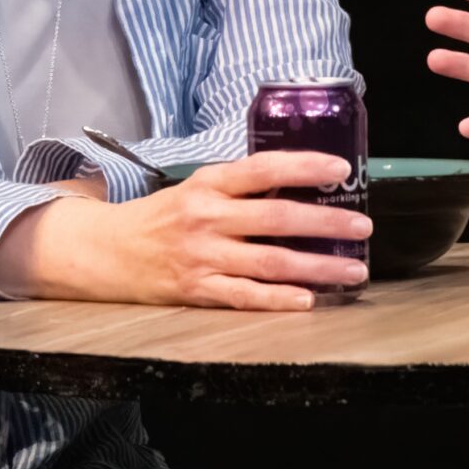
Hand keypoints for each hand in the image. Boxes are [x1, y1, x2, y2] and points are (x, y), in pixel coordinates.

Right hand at [0, 151, 371, 310]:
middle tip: (364, 226)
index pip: (263, 169)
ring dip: (317, 267)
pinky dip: (277, 300)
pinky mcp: (196, 290)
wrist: (105, 252)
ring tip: (354, 270)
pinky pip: (244, 296)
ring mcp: (202, 256)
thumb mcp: (196, 188)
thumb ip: (240, 187)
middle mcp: (206, 217)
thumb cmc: (161, 217)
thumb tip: (301, 184)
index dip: (304, 167)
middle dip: (325, 223)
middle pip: (276, 218)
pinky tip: (307, 301)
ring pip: (269, 262)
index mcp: (208, 183)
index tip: (342, 170)